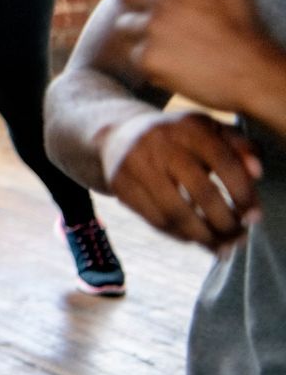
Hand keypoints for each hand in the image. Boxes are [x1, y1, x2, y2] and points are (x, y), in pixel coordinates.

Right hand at [101, 110, 261, 250]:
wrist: (117, 134)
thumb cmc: (176, 137)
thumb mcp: (208, 130)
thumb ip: (239, 147)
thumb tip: (257, 173)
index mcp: (189, 127)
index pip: (225, 163)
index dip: (244, 194)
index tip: (254, 216)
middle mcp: (160, 143)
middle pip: (202, 193)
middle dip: (226, 222)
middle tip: (239, 237)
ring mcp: (136, 165)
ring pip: (177, 213)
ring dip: (204, 237)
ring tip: (221, 246)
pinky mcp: (120, 185)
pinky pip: (155, 220)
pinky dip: (179, 236)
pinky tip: (194, 239)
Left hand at [112, 0, 285, 132]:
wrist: (254, 74)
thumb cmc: (245, 31)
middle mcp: (164, 0)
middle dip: (136, 3)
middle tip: (154, 21)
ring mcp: (153, 28)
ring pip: (125, 24)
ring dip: (140, 34)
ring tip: (167, 47)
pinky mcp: (147, 56)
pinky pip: (133, 54)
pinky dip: (148, 61)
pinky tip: (171, 65)